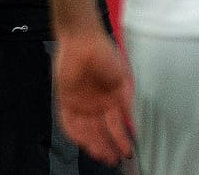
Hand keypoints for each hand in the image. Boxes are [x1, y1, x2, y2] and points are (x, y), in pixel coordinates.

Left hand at [54, 29, 135, 165]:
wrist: (83, 39)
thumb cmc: (106, 54)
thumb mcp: (123, 80)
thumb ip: (127, 103)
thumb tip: (133, 124)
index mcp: (111, 101)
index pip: (116, 126)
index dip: (121, 140)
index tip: (128, 152)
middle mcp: (96, 105)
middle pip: (101, 132)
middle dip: (107, 147)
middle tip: (114, 159)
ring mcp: (81, 103)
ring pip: (86, 130)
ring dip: (94, 144)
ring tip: (101, 155)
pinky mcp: (66, 99)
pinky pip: (68, 121)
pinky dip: (75, 133)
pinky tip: (82, 143)